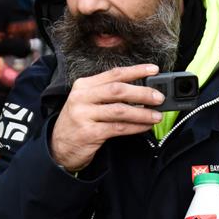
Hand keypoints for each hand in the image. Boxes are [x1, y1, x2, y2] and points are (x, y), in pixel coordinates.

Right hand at [50, 64, 164, 171]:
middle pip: (117, 90)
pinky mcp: (89, 133)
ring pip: (120, 110)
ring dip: (142, 113)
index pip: (113, 74)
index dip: (136, 71)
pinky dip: (135, 127)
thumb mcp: (87, 102)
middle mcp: (81, 97)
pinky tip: (145, 127)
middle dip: (142, 93)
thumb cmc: (78, 123)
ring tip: (157, 115)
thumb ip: (108, 95)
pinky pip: (118, 128)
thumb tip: (142, 91)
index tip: (154, 70)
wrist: (58, 148)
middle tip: (159, 97)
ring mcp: (84, 115)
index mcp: (83, 85)